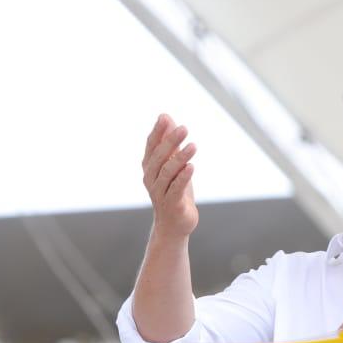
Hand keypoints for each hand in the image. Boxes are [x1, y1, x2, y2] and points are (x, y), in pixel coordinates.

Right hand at [142, 114, 197, 238]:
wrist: (173, 226)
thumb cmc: (174, 191)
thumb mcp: (173, 165)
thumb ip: (169, 143)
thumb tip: (166, 117)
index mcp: (150, 167)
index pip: (151, 146)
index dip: (157, 132)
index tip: (165, 118)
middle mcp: (151, 178)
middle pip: (159, 157)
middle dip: (170, 142)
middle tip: (183, 128)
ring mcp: (160, 192)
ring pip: (168, 172)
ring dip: (180, 158)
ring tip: (193, 146)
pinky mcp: (172, 204)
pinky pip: (176, 188)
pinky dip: (183, 177)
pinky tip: (191, 166)